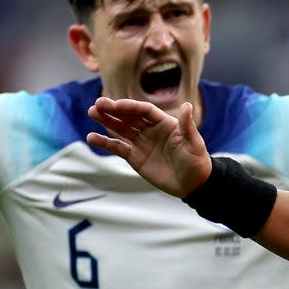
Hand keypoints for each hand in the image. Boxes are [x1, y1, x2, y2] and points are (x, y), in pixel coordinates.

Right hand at [86, 98, 211, 196]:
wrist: (193, 185)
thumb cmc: (197, 161)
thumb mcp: (194, 143)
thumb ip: (187, 126)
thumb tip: (188, 105)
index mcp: (165, 122)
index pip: (144, 111)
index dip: (130, 106)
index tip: (116, 105)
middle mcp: (151, 130)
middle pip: (129, 116)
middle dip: (114, 110)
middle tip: (98, 104)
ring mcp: (142, 143)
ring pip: (121, 128)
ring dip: (106, 120)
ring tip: (92, 112)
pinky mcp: (135, 157)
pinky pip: (118, 148)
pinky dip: (105, 143)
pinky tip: (92, 137)